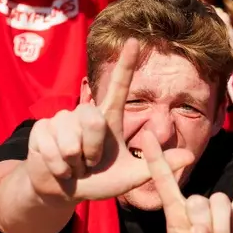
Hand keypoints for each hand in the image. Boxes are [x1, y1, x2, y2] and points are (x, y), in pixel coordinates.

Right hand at [22, 39, 194, 202]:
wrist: (64, 191)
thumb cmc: (100, 181)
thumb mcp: (131, 176)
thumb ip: (156, 166)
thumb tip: (191, 157)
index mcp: (109, 119)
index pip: (120, 87)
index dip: (127, 64)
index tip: (135, 41)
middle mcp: (85, 113)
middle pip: (93, 122)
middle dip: (92, 151)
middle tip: (90, 163)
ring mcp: (62, 120)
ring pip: (71, 139)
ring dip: (75, 162)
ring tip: (74, 165)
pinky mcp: (42, 130)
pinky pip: (52, 148)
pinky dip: (59, 167)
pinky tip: (59, 168)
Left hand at [141, 131, 232, 232]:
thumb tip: (200, 232)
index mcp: (176, 216)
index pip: (164, 183)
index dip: (155, 161)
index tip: (146, 136)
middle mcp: (197, 206)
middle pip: (198, 201)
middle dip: (204, 227)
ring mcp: (220, 207)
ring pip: (220, 202)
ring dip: (222, 230)